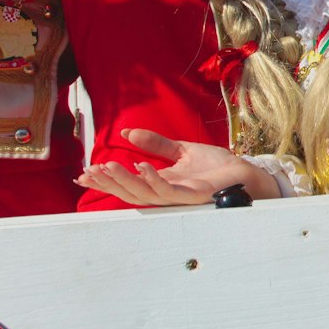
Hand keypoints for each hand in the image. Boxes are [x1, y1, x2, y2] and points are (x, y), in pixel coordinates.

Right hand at [74, 129, 280, 206]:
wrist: (244, 172)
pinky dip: (153, 180)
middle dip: (108, 183)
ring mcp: (179, 197)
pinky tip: (141, 166)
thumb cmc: (217, 166)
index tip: (83, 174)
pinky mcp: (192, 195)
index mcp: (161, 183)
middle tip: (87, 173)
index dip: (106, 180)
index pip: (128, 184)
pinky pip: (167, 190)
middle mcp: (166, 193)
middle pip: (130, 192)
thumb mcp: (181, 150)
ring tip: (107, 167)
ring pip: (143, 194)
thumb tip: (128, 132)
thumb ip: (156, 143)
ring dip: (124, 181)